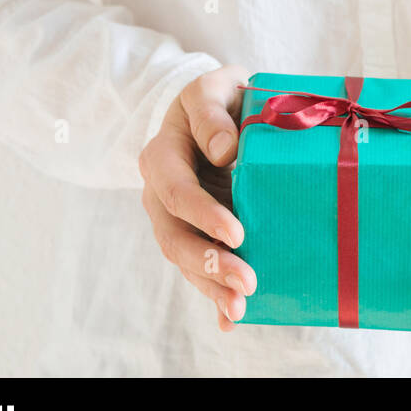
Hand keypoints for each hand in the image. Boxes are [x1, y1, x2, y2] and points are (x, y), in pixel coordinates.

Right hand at [139, 64, 256, 331]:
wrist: (219, 111)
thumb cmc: (220, 98)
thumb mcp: (212, 89)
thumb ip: (212, 113)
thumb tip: (223, 151)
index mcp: (162, 158)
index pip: (177, 192)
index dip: (204, 215)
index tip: (237, 234)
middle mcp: (162, 195)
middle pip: (175, 237)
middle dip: (209, 263)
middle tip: (247, 282)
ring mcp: (177, 220)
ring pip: (186, 259)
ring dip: (212, 286)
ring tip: (240, 308)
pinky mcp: (197, 234)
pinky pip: (200, 268)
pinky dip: (213, 296)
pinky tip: (229, 321)